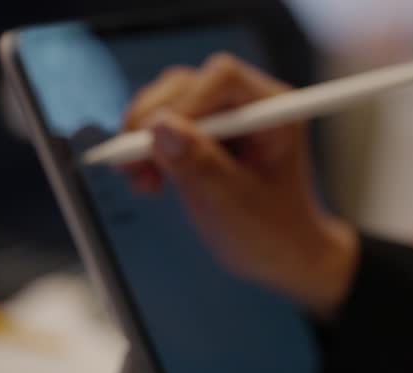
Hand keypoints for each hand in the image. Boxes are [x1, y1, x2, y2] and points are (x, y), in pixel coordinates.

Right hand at [121, 54, 358, 315]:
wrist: (281, 254)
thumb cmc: (274, 231)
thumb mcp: (235, 203)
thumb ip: (201, 164)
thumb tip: (159, 126)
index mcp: (273, 112)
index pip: (224, 79)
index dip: (186, 103)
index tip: (159, 140)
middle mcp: (248, 105)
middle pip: (187, 86)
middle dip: (153, 121)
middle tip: (132, 163)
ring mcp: (222, 118)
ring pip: (166, 103)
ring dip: (142, 137)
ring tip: (140, 181)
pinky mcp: (201, 136)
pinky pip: (160, 127)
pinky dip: (145, 150)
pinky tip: (145, 181)